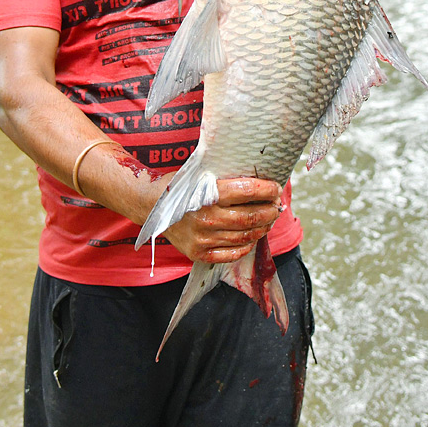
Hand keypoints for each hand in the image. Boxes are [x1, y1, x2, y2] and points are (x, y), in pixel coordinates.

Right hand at [161, 177, 281, 263]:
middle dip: (270, 210)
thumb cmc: (180, 186)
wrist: (150, 205)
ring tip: (268, 220)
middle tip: (276, 205)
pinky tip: (252, 236)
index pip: (247, 191)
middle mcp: (206, 218)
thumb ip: (227, 176)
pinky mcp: (198, 253)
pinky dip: (246, 245)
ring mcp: (202, 238)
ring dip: (262, 227)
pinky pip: (231, 254)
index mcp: (207, 193)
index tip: (276, 188)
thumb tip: (261, 177)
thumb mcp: (202, 172)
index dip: (267, 190)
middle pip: (250, 217)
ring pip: (245, 236)